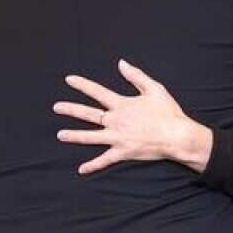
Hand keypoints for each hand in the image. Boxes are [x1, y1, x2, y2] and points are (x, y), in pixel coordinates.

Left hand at [55, 60, 213, 173]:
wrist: (177, 136)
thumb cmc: (168, 113)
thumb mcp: (154, 89)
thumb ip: (136, 76)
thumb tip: (121, 63)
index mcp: (122, 105)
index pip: (97, 92)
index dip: (82, 85)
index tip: (68, 79)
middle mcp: (116, 121)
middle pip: (88, 114)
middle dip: (70, 109)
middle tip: (56, 107)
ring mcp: (117, 138)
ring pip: (90, 137)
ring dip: (74, 136)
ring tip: (60, 135)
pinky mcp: (123, 152)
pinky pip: (104, 160)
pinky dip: (93, 165)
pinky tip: (81, 169)